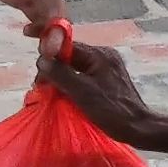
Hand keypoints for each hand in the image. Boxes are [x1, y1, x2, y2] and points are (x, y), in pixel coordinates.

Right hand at [36, 41, 167, 151]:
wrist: (139, 128)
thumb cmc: (112, 111)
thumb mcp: (82, 92)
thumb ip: (61, 73)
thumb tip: (42, 60)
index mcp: (99, 54)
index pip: (67, 43)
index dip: (47, 45)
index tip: (28, 38)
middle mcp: (104, 57)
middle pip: (69, 56)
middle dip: (52, 67)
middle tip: (41, 86)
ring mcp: (107, 69)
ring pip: (75, 67)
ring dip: (60, 77)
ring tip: (49, 93)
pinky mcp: (108, 81)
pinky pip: (83, 76)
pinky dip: (71, 84)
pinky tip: (63, 95)